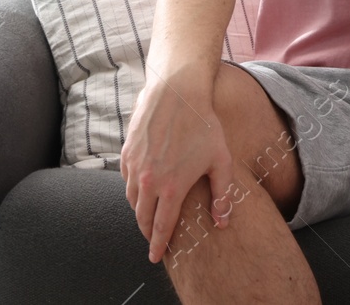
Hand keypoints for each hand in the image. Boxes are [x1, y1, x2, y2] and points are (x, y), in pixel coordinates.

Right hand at [119, 77, 233, 264]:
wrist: (176, 92)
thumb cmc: (204, 124)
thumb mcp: (221, 160)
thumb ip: (222, 194)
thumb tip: (222, 222)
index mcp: (170, 188)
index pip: (161, 227)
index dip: (159, 245)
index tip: (157, 257)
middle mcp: (147, 181)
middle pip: (142, 218)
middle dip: (148, 233)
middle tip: (154, 240)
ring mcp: (134, 167)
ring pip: (132, 200)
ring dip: (140, 212)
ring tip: (149, 216)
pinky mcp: (126, 153)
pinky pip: (126, 180)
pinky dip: (133, 190)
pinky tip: (143, 189)